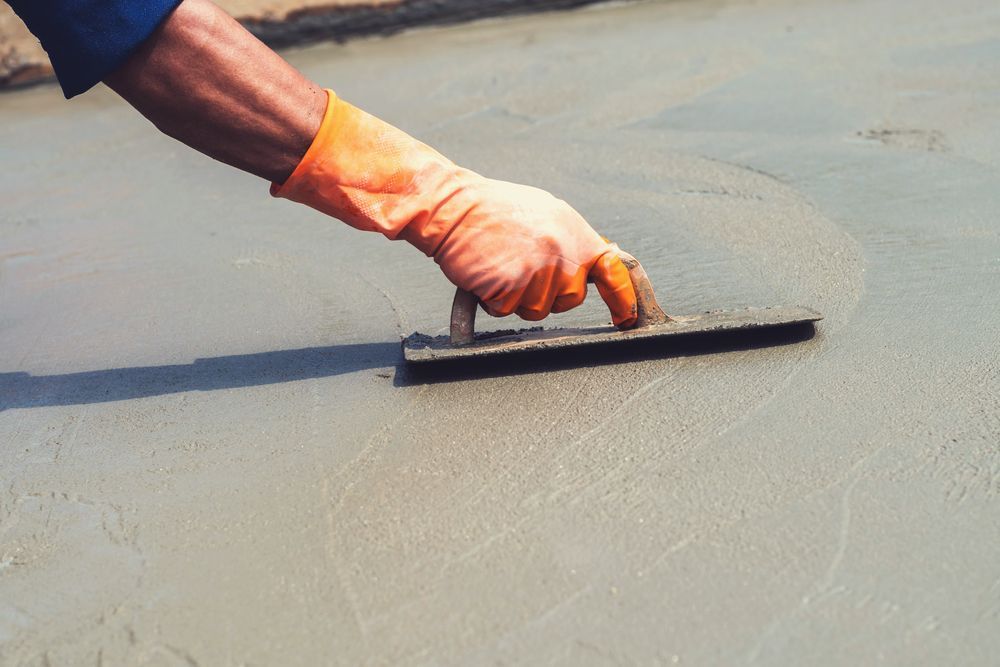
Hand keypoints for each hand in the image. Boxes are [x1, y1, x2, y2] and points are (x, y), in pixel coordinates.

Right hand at [271, 90, 636, 326]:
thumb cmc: (493, 209)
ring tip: (498, 263)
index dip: (624, 299)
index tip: (629, 319)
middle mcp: (564, 252)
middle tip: (518, 264)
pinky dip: (491, 299)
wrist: (451, 205)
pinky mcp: (512, 288)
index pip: (614, 271)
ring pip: (535, 309)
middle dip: (545, 292)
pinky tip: (484, 272)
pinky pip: (506, 311)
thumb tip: (596, 264)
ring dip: (514, 296)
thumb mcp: (545, 214)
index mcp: (576, 232)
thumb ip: (571, 241)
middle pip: (568, 300)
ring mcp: (539, 272)